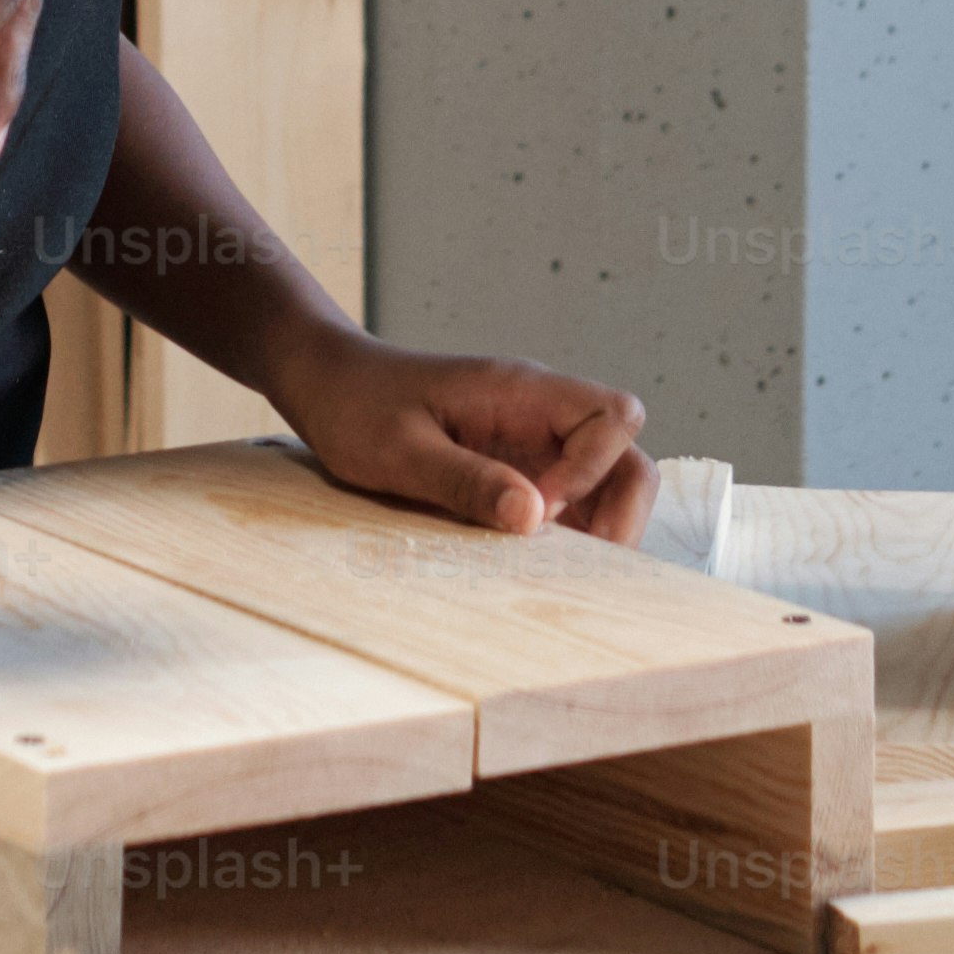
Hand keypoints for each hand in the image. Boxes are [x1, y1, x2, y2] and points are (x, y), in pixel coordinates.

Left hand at [269, 327, 651, 541]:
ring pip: (606, 482)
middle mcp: (540, 413)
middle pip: (626, 454)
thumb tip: (534, 517)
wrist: (327, 384)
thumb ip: (465, 480)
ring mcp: (533, 442)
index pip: (613, 417)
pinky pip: (568, 501)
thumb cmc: (356, 405)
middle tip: (570, 558)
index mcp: (521, 390)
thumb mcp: (400, 450)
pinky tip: (530, 564)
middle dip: (617, 511)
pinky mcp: (517, 470)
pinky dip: (566, 536)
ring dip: (596, 527)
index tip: (536, 512)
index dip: (590, 472)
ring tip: (554, 569)